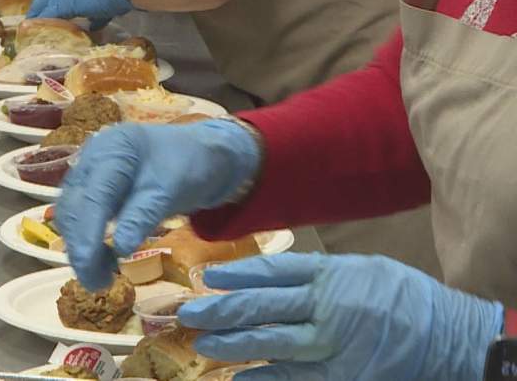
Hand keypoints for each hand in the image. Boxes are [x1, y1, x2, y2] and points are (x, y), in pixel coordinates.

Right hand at [57, 120, 260, 290]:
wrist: (201, 155)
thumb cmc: (190, 165)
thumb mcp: (171, 190)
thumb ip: (143, 215)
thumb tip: (120, 248)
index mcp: (112, 149)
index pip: (92, 196)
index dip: (87, 233)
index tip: (88, 266)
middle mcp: (93, 158)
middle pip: (75, 206)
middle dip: (80, 246)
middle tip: (96, 283)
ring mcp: (90, 173)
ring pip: (72, 214)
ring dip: (81, 247)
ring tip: (101, 277)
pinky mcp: (92, 189)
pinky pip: (81, 217)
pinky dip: (88, 241)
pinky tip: (102, 259)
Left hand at [180, 254, 503, 380]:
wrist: (450, 336)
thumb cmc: (403, 298)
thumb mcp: (362, 270)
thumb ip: (317, 274)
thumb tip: (267, 278)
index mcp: (332, 275)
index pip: (274, 271)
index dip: (237, 274)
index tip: (207, 277)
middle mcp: (328, 307)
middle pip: (263, 305)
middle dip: (221, 310)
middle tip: (188, 312)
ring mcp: (333, 344)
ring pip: (272, 343)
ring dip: (233, 345)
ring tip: (203, 344)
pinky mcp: (342, 374)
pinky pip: (295, 378)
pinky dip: (265, 379)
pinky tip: (240, 380)